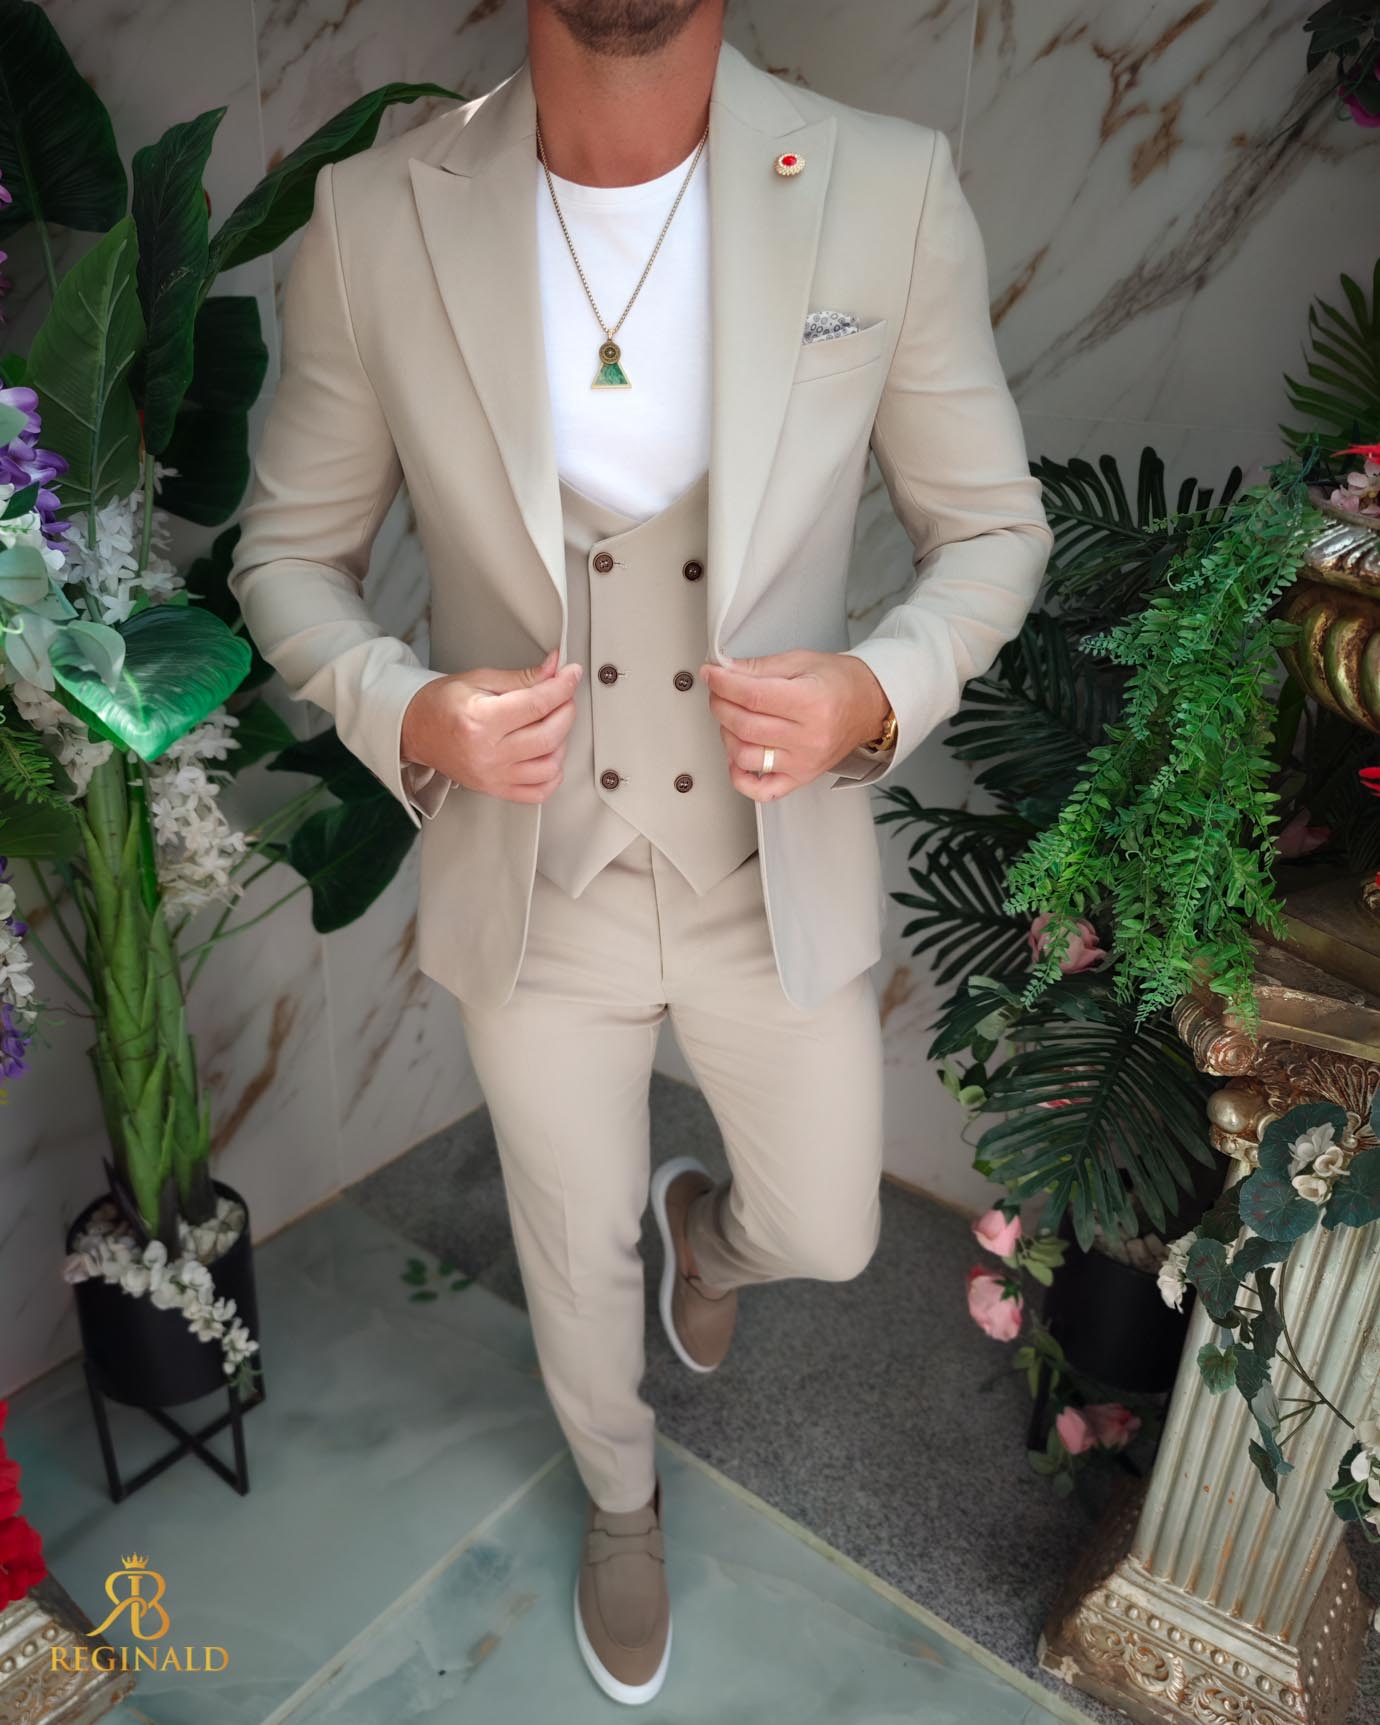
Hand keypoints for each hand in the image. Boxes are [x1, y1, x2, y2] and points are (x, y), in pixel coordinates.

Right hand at [400, 645, 582, 803]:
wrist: (416, 730)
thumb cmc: (442, 704)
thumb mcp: (480, 680)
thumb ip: (522, 678)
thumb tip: (554, 669)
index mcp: (480, 720)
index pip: (537, 704)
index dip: (562, 687)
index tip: (572, 675)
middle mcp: (487, 753)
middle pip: (549, 736)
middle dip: (566, 711)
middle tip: (563, 696)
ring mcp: (492, 775)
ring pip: (549, 766)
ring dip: (561, 742)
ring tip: (551, 724)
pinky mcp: (495, 789)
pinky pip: (538, 792)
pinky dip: (552, 774)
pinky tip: (548, 755)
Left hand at [698, 648, 890, 801]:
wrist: (869, 705)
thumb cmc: (840, 683)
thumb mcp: (801, 662)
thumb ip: (760, 668)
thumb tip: (724, 671)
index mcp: (811, 703)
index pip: (753, 696)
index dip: (723, 684)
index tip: (711, 674)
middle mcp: (809, 737)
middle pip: (745, 725)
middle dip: (720, 704)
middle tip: (718, 691)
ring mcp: (804, 762)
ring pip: (745, 756)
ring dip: (726, 735)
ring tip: (731, 718)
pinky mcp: (801, 778)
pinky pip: (762, 791)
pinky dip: (741, 778)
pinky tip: (738, 757)